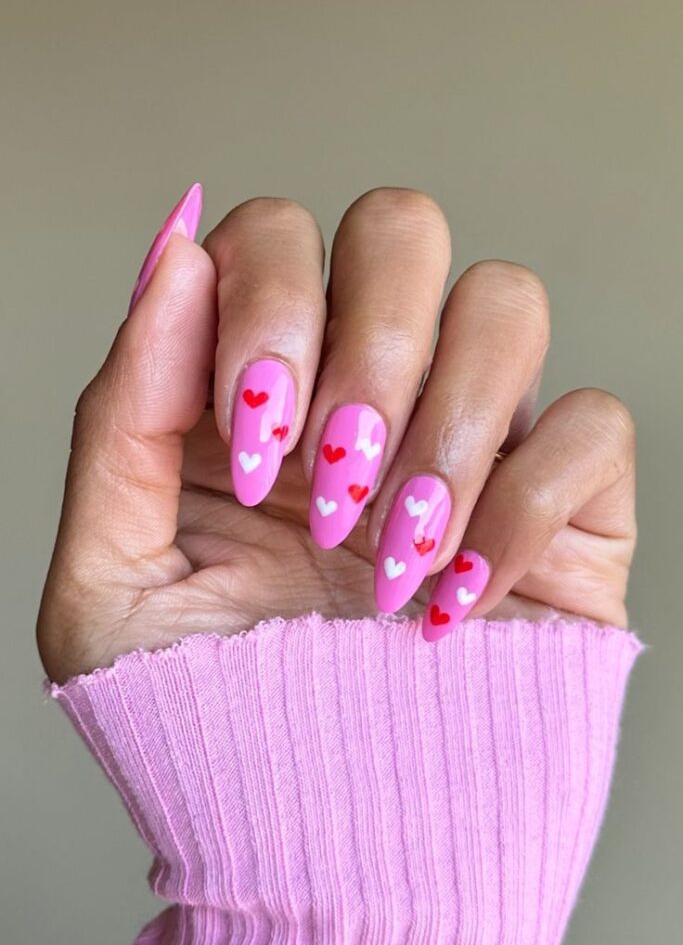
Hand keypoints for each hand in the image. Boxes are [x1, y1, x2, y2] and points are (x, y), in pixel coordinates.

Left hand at [37, 187, 635, 682]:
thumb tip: (176, 248)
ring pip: (506, 300)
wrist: (321, 848)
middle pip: (402, 225)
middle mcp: (373, 391)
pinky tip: (455, 601)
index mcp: (261, 391)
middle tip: (329, 479)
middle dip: (366, 343)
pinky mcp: (566, 508)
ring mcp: (473, 439)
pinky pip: (590, 424)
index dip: (264, 305)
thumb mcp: (112, 577)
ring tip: (391, 554)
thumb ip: (123, 408)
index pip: (277, 234)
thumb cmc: (212, 721)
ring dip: (445, 423)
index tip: (249, 440)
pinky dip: (524, 504)